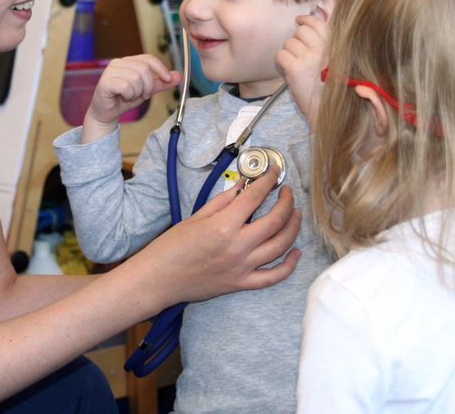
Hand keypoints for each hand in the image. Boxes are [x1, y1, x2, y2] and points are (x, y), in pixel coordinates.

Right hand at [81, 54, 180, 142]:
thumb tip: (178, 75)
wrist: (107, 113)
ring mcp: (110, 71)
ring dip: (137, 92)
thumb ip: (161, 83)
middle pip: (143, 69)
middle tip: (143, 95)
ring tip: (131, 96)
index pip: (148, 58)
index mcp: (128, 61)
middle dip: (148, 86)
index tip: (168, 79)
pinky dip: (129, 95)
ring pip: (135, 78)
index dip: (160, 68)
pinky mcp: (105, 82)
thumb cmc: (124, 99)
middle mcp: (118, 63)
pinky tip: (123, 98)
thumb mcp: (147, 90)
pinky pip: (125, 86)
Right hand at [127, 166, 301, 306]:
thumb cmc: (171, 247)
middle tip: (286, 192)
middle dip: (286, 202)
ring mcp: (242, 267)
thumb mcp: (195, 217)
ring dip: (293, 227)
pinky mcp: (241, 283)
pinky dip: (289, 265)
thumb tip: (243, 187)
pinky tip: (296, 252)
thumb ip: (223, 201)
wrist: (158, 279)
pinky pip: (273, 276)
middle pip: (275, 220)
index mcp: (224, 226)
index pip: (255, 197)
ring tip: (295, 214)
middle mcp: (237, 246)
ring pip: (280, 246)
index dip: (268, 180)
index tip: (274, 171)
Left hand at [276, 0, 338, 127]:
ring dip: (289, 53)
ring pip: (289, 43)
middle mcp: (323, 49)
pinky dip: (281, 62)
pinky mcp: (296, 68)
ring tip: (295, 66)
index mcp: (335, 47)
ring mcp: (309, 57)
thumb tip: (314, 29)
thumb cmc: (332, 91)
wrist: (330, 113)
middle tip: (297, 53)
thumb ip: (328, 48)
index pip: (317, 23)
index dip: (306, 19)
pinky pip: (281, 55)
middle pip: (301, 31)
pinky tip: (287, 71)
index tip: (300, 20)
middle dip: (296, 40)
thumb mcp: (338, 64)